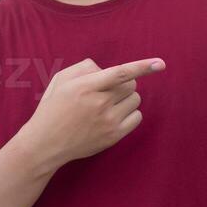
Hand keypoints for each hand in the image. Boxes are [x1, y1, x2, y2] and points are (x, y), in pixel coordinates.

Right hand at [19, 56, 166, 167]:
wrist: (45, 143)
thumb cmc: (53, 107)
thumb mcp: (60, 80)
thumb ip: (85, 68)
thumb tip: (106, 69)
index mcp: (85, 87)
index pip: (120, 73)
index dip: (142, 66)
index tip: (160, 63)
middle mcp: (99, 103)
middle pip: (130, 85)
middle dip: (123, 84)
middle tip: (107, 91)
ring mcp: (108, 122)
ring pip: (135, 100)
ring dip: (126, 98)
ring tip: (107, 105)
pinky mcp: (113, 136)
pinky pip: (137, 117)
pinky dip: (130, 113)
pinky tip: (114, 116)